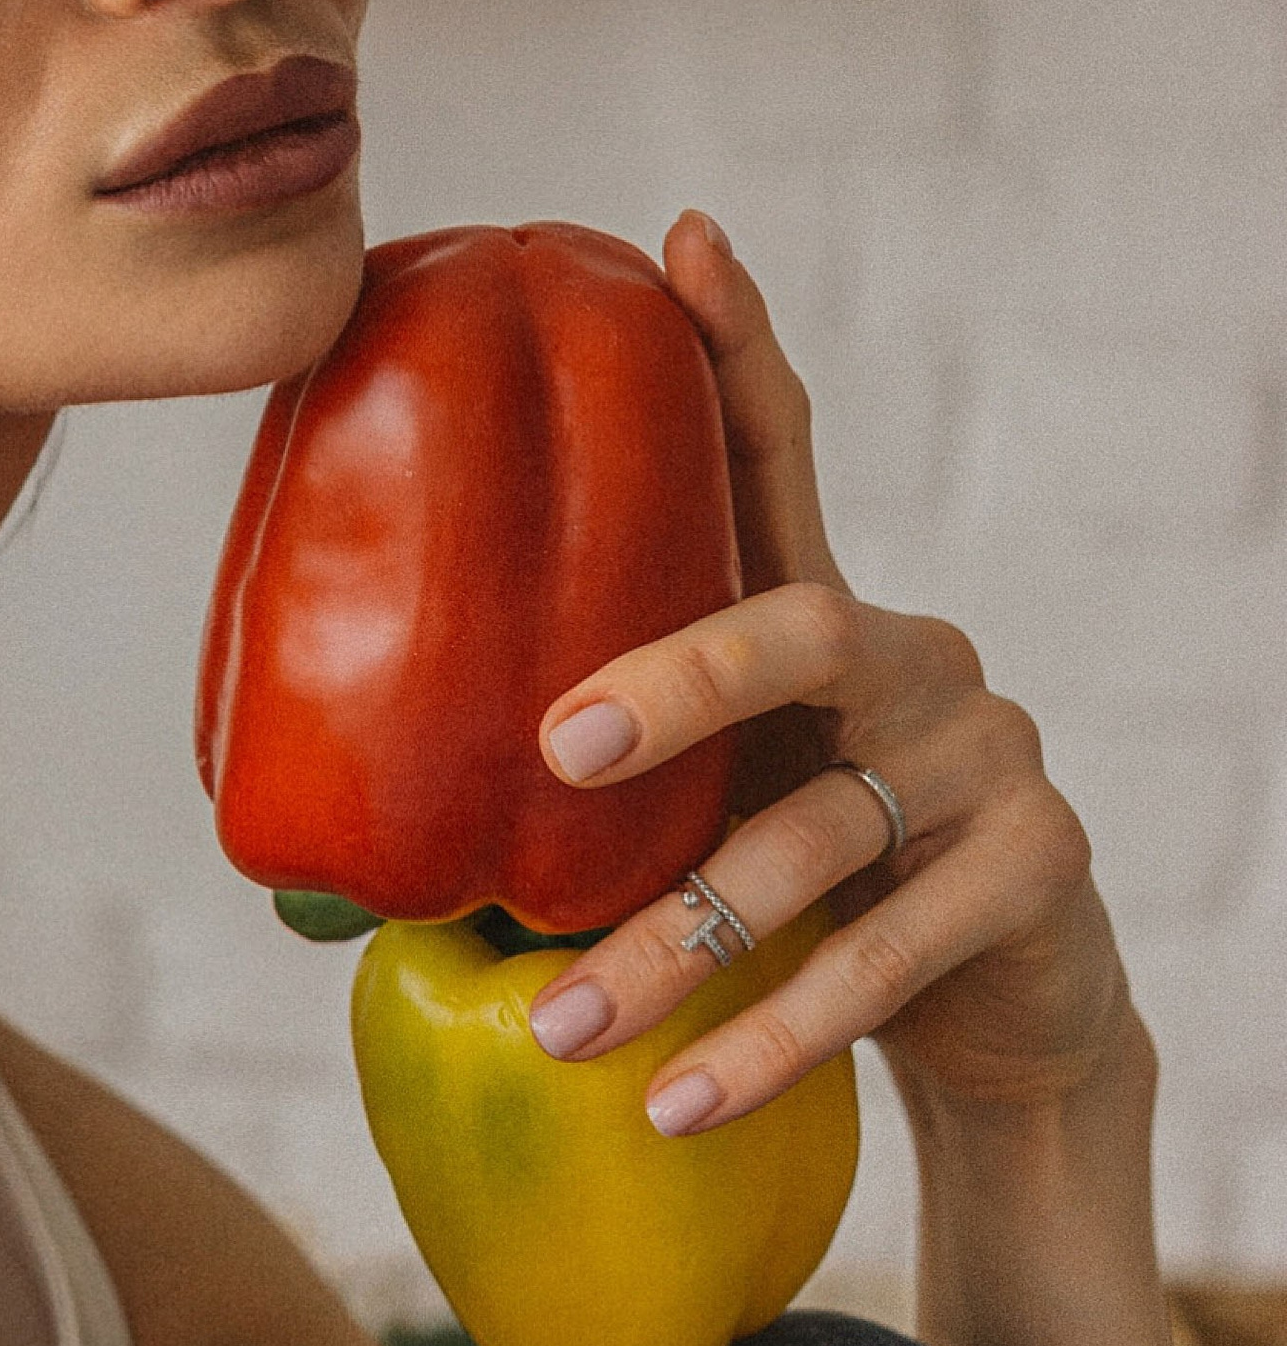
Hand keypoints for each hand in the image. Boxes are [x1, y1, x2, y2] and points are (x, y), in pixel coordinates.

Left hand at [523, 215, 1137, 1137]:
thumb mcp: (702, 818)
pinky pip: (881, 957)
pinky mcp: (1035, 877)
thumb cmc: (800, 890)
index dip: (739, 345)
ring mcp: (991, 759)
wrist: (998, 1024)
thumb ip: (588, 805)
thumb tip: (310, 876)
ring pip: (814, 838)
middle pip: (793, 629)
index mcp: (821, 621)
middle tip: (557, 748)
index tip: (681, 239)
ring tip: (560, 1027)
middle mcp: (916, 658)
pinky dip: (766, 1042)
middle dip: (674, 683)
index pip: (782, 456)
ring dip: (675, 945)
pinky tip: (673, 1105)